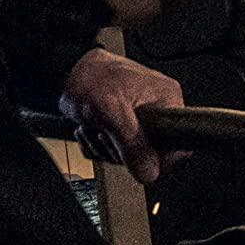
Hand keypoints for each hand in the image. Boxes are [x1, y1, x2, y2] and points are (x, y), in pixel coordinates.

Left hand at [61, 49, 188, 184]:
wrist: (66, 72)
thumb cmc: (91, 78)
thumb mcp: (112, 112)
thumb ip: (132, 145)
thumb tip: (149, 172)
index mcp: (166, 98)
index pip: (178, 143)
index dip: (157, 156)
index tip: (135, 153)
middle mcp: (157, 108)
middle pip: (150, 154)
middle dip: (120, 150)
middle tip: (105, 131)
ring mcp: (139, 119)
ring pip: (129, 155)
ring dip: (104, 147)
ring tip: (95, 125)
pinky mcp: (122, 126)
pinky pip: (113, 151)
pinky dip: (97, 146)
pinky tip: (90, 127)